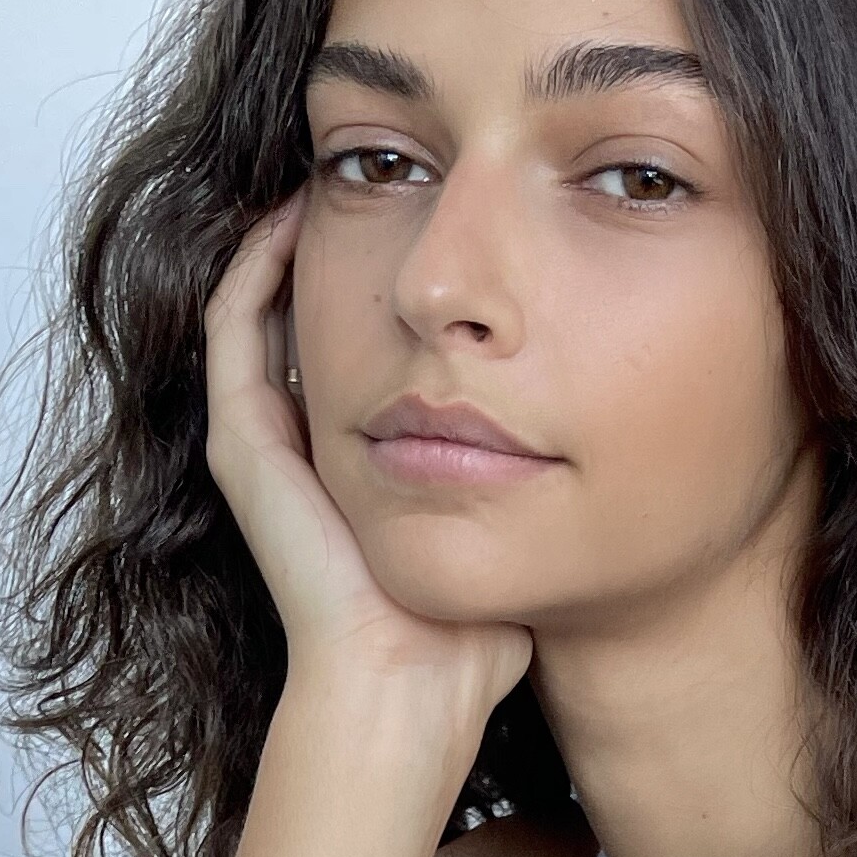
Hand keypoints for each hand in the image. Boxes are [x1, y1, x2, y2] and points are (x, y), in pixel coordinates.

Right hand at [202, 203, 531, 787]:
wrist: (415, 690)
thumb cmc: (476, 635)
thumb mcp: (521, 520)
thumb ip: (544, 467)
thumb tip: (621, 418)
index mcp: (366, 457)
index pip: (371, 339)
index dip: (398, 274)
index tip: (446, 215)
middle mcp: (308, 442)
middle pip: (314, 309)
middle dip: (348, 235)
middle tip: (387, 168)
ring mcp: (266, 441)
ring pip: (262, 302)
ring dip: (293, 231)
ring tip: (336, 166)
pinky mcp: (245, 444)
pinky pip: (235, 325)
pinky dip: (260, 262)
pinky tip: (299, 210)